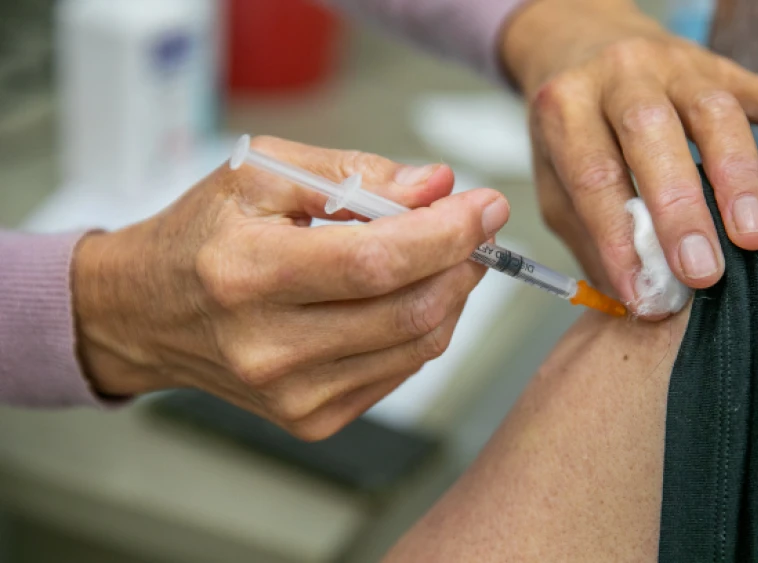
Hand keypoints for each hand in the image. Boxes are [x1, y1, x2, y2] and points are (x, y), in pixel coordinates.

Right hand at [72, 137, 509, 440]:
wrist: (148, 312)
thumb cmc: (204, 236)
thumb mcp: (262, 174)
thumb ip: (354, 174)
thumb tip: (436, 186)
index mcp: (248, 273)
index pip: (376, 262)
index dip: (446, 234)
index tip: (486, 207)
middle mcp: (268, 346)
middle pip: (410, 311)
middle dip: (463, 263)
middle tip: (473, 230)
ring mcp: (292, 394)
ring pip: (418, 345)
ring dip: (450, 295)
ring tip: (438, 257)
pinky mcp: (311, 419)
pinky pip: (401, 372)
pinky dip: (421, 328)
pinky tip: (402, 297)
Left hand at [501, 0, 757, 311]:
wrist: (581, 43)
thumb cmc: (571, 129)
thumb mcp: (555, 180)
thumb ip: (591, 235)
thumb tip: (637, 297)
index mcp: (565, 105)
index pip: (593, 175)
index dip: (618, 241)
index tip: (644, 297)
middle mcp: (620, 76)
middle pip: (651, 132)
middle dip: (680, 207)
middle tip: (702, 272)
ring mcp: (676, 66)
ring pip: (713, 112)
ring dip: (737, 176)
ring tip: (755, 236)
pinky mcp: (721, 67)